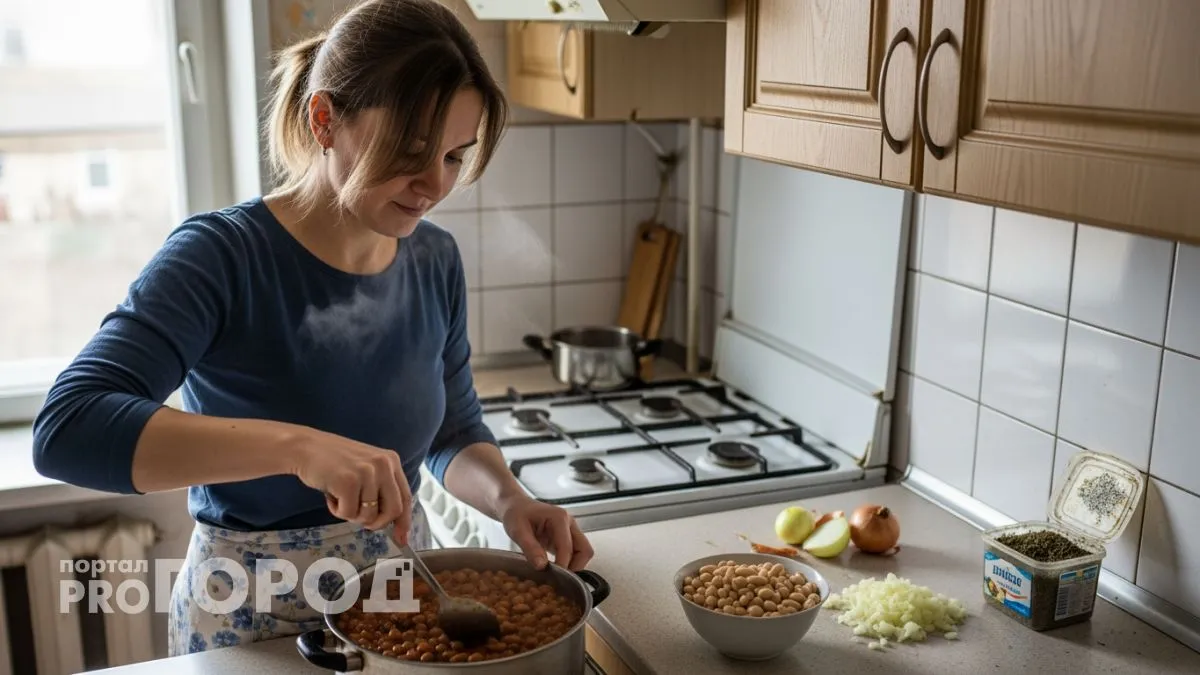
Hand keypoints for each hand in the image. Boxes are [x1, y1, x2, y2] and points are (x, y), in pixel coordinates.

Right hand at [289, 426, 412, 543]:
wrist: (305, 447)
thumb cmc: (334, 462)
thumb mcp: (366, 469)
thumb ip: (381, 489)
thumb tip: (397, 526)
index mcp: (391, 461)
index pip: (406, 497)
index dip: (404, 521)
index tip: (401, 539)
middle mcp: (384, 465)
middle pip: (393, 510)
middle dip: (376, 523)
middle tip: (358, 518)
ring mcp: (367, 472)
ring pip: (368, 515)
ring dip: (351, 515)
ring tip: (339, 497)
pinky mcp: (348, 482)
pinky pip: (348, 513)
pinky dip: (337, 511)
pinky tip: (330, 495)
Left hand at [500, 495, 593, 571]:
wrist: (516, 506)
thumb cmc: (516, 514)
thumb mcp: (517, 530)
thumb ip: (530, 548)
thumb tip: (542, 566)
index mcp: (559, 518)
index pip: (568, 547)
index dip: (563, 564)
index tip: (554, 577)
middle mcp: (569, 523)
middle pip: (585, 549)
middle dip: (575, 566)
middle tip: (559, 578)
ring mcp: (570, 530)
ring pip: (583, 552)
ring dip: (574, 565)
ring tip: (556, 574)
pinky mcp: (567, 537)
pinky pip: (576, 553)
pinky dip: (569, 563)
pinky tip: (555, 568)